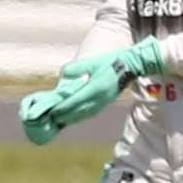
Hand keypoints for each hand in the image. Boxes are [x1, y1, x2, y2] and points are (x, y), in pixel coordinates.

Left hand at [15, 45, 154, 143]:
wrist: (132, 66)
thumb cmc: (113, 61)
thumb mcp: (94, 61)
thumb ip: (77, 68)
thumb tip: (63, 73)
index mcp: (96, 88)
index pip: (75, 102)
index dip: (62, 108)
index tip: (51, 111)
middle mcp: (99, 99)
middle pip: (77, 112)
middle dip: (63, 116)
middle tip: (50, 119)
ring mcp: (103, 102)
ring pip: (83, 115)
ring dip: (70, 119)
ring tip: (59, 121)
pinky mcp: (105, 103)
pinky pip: (89, 113)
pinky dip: (79, 116)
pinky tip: (73, 116)